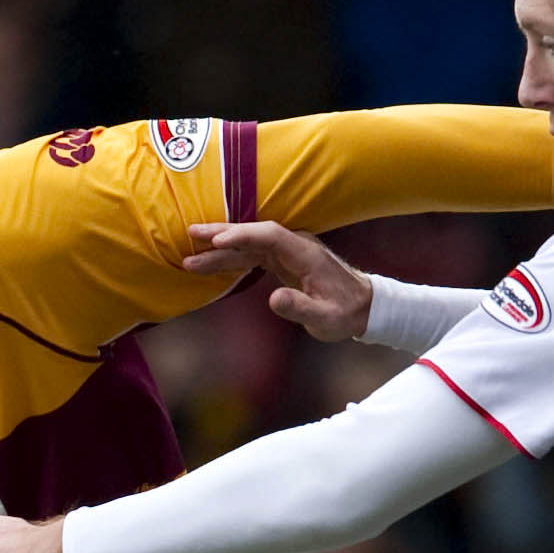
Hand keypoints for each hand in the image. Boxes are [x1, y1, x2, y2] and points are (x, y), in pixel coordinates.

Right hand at [180, 221, 371, 340]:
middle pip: (253, 234)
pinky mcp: (282, 261)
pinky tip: (211, 261)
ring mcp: (288, 252)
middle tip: (190, 235)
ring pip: (248, 245)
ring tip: (190, 255)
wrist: (362, 307)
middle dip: (221, 235)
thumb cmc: (345, 313)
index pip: (268, 236)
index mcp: (304, 254)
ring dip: (220, 249)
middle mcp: (295, 246)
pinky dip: (231, 258)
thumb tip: (273, 299)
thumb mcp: (325, 319)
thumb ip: (300, 308)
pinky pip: (252, 255)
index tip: (217, 242)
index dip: (242, 236)